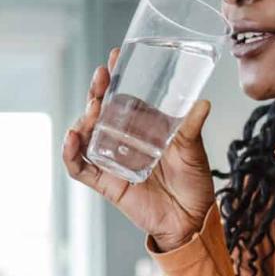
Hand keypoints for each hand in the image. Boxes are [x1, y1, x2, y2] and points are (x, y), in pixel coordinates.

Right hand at [62, 46, 215, 251]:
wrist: (191, 220)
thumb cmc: (194, 182)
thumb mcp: (193, 150)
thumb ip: (192, 128)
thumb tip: (203, 103)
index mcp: (142, 126)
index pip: (122, 96)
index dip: (116, 77)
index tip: (116, 55)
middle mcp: (122, 140)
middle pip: (99, 111)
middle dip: (96, 92)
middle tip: (101, 77)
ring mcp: (111, 160)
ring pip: (86, 135)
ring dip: (83, 118)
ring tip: (93, 108)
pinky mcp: (105, 182)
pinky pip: (80, 167)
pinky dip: (71, 153)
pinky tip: (72, 138)